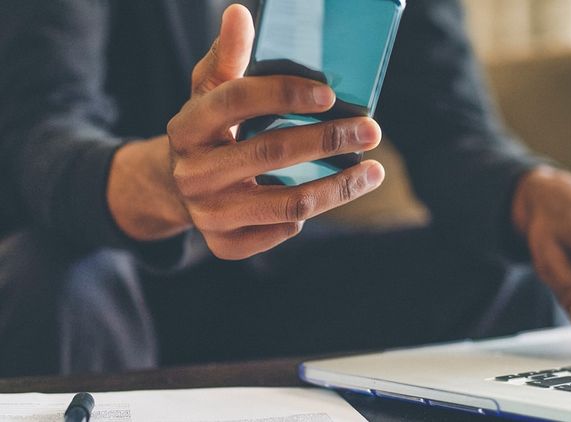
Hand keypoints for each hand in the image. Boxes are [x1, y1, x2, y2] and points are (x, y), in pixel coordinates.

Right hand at [107, 5, 383, 259]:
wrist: (176, 187)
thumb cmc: (209, 130)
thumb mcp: (210, 92)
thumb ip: (227, 56)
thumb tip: (239, 13)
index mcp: (187, 126)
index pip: (235, 100)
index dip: (283, 94)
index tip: (329, 93)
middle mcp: (192, 173)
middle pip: (270, 153)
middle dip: (329, 140)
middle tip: (371, 130)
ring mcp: (208, 213)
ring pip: (289, 203)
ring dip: (340, 187)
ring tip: (374, 171)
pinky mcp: (223, 244)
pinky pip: (280, 231)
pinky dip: (308, 216)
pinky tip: (327, 196)